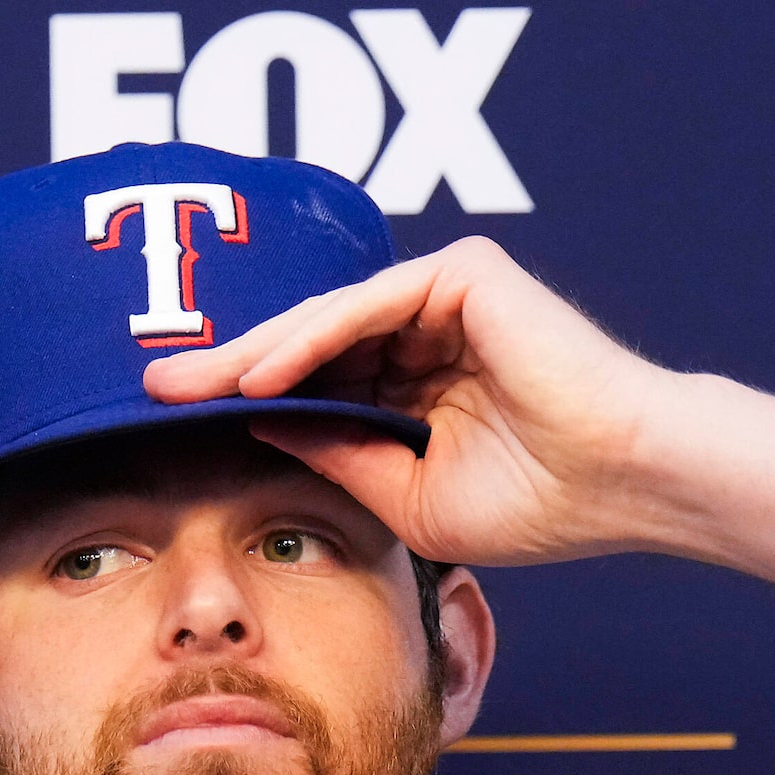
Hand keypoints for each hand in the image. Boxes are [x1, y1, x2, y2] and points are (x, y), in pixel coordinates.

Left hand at [139, 236, 774, 581]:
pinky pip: (362, 306)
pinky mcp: (462, 272)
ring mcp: (444, 294)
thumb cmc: (538, 502)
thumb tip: (253, 419)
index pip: (311, 381)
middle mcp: (424, 330)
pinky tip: (256, 375)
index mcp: (415, 383)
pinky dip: (307, 340)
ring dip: (253, 353)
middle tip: (151, 383)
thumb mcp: (403, 491)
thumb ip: (332, 450)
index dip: (242, 397)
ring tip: (189, 385)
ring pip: (324, 322)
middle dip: (225, 365)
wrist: (623, 484)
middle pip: (304, 342)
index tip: (171, 419)